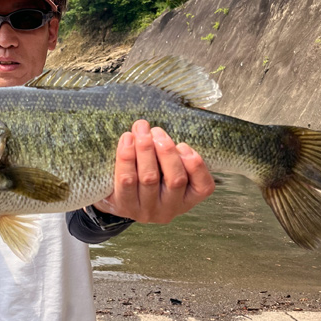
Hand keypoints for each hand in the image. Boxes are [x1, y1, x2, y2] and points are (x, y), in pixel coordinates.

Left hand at [94, 120, 214, 223]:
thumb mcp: (169, 164)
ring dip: (145, 149)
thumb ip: (182, 144)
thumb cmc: (151, 172)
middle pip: (175, 179)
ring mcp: (147, 211)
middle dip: (166, 150)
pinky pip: (126, 181)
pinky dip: (127, 159)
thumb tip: (202, 109)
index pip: (203, 187)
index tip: (183, 144)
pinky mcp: (124, 206)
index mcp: (188, 199)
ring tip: (141, 128)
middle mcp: (170, 209)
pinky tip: (127, 141)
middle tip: (157, 130)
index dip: (196, 164)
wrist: (116, 195)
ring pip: (149, 178)